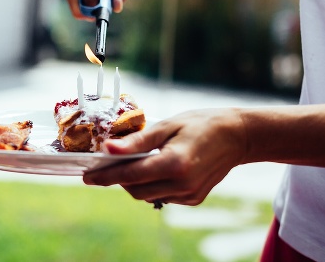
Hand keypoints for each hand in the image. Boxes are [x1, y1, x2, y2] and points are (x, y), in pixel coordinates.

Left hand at [83, 108, 248, 205]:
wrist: (237, 136)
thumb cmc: (200, 124)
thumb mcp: (166, 126)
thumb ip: (136, 141)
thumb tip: (107, 149)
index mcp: (174, 163)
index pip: (129, 175)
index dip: (105, 176)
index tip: (87, 176)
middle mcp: (182, 184)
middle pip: (135, 190)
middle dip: (119, 178)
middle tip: (111, 164)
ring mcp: (189, 194)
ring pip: (147, 196)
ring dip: (136, 182)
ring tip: (138, 162)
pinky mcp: (194, 199)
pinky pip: (162, 196)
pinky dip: (153, 185)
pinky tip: (159, 168)